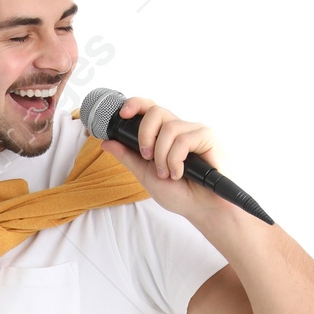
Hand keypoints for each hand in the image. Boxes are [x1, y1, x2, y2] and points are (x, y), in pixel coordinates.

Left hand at [98, 97, 222, 219]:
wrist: (200, 209)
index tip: (123, 114)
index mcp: (164, 135)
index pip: (149, 109)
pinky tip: (180, 174)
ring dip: (162, 156)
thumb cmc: (179, 193)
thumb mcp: (145, 175)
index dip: (135, 105)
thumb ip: (128, 157)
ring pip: (169, 128)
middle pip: (156, 111)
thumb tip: (106, 142)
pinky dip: (176, 160)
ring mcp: (194, 130)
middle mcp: (179, 128)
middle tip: (147, 157)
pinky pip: (184, 140)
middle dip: (145, 134)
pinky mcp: (207, 136)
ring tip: (167, 174)